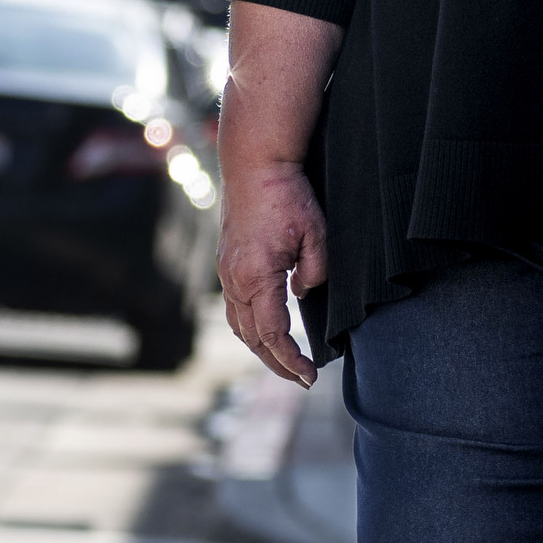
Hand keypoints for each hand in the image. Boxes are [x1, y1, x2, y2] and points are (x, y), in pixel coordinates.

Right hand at [217, 161, 330, 388]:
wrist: (254, 164)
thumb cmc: (287, 195)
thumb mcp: (316, 234)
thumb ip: (315, 272)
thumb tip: (303, 293)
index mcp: (256, 277)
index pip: (271, 334)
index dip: (290, 360)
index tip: (310, 375)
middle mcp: (234, 280)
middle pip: (251, 338)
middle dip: (276, 363)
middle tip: (302, 379)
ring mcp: (226, 272)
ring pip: (238, 325)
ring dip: (260, 348)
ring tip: (284, 361)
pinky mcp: (226, 264)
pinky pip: (234, 307)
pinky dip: (250, 327)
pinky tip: (265, 330)